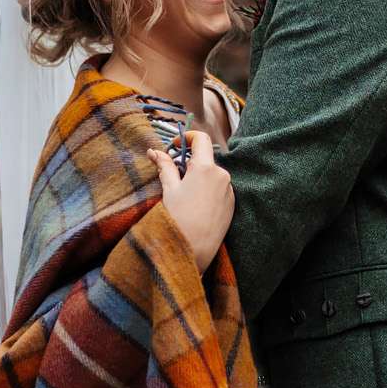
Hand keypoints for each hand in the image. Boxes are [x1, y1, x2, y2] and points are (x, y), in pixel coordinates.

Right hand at [149, 131, 232, 271]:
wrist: (194, 250)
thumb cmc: (178, 218)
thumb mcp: (169, 189)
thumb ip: (165, 166)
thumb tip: (155, 151)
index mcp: (206, 168)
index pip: (202, 139)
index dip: (187, 137)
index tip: (176, 146)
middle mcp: (222, 176)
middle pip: (206, 159)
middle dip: (190, 163)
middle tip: (174, 176)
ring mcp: (229, 191)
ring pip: (212, 175)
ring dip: (199, 178)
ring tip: (184, 196)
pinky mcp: (232, 204)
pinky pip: (219, 189)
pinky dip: (207, 190)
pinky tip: (196, 207)